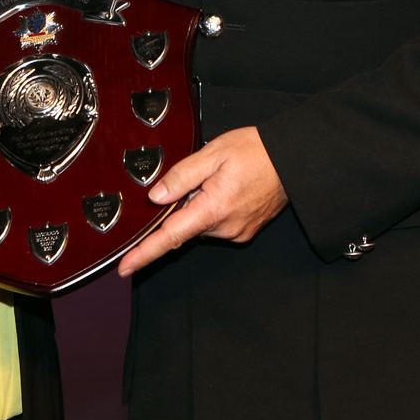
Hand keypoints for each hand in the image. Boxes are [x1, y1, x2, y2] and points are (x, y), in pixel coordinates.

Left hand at [117, 127, 287, 276]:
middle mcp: (225, 227)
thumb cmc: (257, 152)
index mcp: (213, 209)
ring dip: (200, 205)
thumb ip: (182, 175)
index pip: (169, 237)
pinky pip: (217, 223)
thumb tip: (156, 196)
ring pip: (201, 223)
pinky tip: (228, 188)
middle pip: (185, 225)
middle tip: (201, 177)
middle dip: (183, 205)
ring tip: (220, 179)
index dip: (144, 254)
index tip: (125, 268)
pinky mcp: (244, 230)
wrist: (293, 159)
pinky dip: (213, 208)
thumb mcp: (213, 153)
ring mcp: (236, 231)